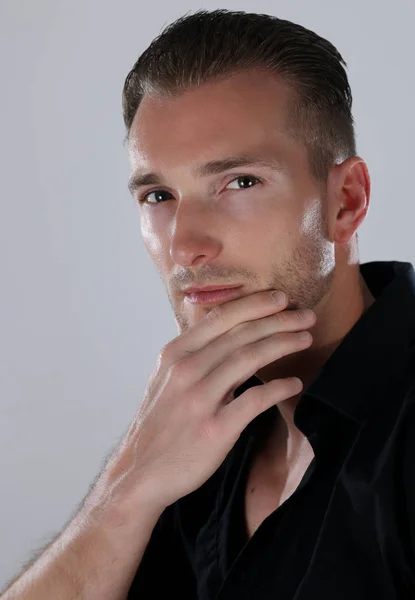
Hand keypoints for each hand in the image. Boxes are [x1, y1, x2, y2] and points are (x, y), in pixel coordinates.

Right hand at [100, 291, 315, 512]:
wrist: (141, 473)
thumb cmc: (160, 424)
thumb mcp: (166, 378)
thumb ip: (193, 353)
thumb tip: (221, 329)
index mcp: (176, 354)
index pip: (221, 317)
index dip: (255, 304)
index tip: (280, 298)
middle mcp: (187, 370)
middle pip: (241, 334)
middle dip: (279, 320)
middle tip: (306, 316)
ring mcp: (200, 399)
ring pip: (249, 358)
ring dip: (283, 344)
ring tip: (306, 339)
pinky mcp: (215, 429)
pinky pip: (255, 400)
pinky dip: (278, 388)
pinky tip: (294, 383)